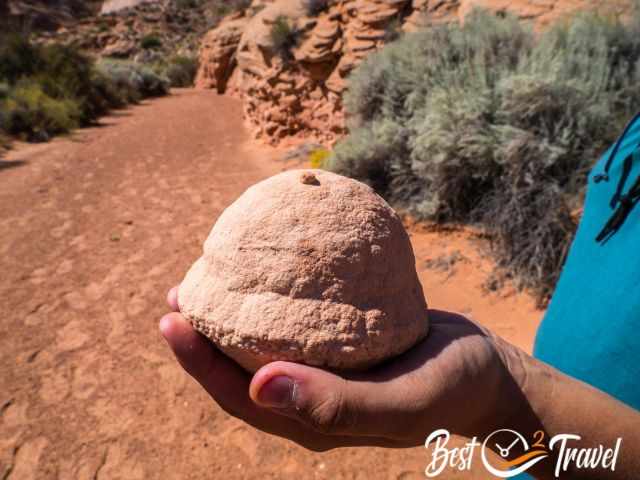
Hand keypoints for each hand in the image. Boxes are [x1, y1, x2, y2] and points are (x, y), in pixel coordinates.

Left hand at [160, 286, 530, 450]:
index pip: (237, 395)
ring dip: (232, 311)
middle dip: (202, 333)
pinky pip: (297, 319)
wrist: (488, 372)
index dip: (198, 361)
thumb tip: (257, 387)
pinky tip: (269, 266)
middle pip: (239, 368)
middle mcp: (309, 395)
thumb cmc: (451, 390)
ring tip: (209, 273)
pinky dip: (274, 295)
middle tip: (178, 290)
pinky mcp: (341, 341)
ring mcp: (324, 367)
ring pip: (263, 341)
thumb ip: (336, 406)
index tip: (171, 317)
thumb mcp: (402, 402)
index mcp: (311, 419)